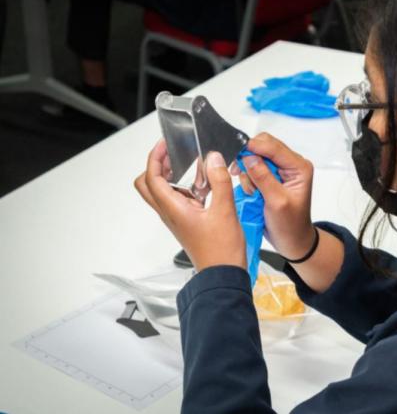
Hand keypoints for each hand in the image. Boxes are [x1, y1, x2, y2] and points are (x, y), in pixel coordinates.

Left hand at [135, 140, 246, 271]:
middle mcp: (170, 213)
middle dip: (156, 165)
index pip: (151, 177)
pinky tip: (204, 184)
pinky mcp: (186, 222)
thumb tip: (213, 158)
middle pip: (148, 185)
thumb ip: (219, 180)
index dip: (155, 157)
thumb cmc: (221, 250)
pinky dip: (184, 186)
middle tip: (172, 154)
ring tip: (191, 165)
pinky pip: (176, 199)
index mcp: (173, 209)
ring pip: (161, 192)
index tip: (165, 144)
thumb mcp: (225, 210)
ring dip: (170, 175)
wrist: (223, 274)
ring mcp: (176, 218)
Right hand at [232, 133, 315, 259]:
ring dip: (248, 172)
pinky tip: (252, 192)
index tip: (236, 153)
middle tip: (239, 174)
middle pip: (263, 146)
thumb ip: (263, 178)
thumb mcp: (277, 202)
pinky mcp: (270, 177)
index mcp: (299, 167)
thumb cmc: (290, 225)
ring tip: (252, 192)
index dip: (254, 147)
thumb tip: (249, 157)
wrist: (292, 240)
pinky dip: (248, 178)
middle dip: (249, 160)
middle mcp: (290, 165)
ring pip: (255, 157)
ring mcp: (280, 170)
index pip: (274, 146)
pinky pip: (253, 169)